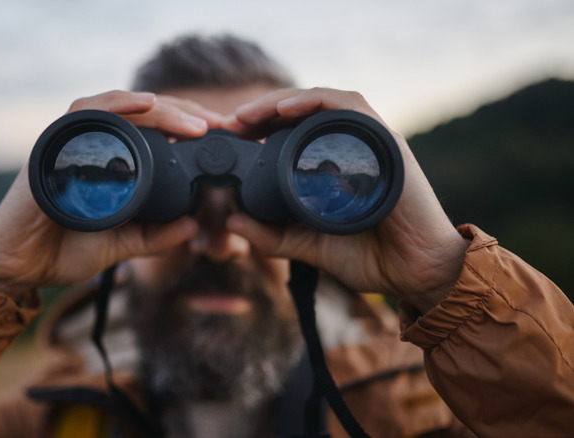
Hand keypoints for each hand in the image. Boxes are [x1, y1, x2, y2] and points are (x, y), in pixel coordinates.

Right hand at [0, 91, 221, 300]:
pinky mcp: (54, 147)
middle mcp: (92, 145)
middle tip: (219, 124)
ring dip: (160, 108)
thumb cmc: (63, 249)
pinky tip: (145, 104)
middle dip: (185, 114)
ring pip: (120, 107)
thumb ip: (153, 237)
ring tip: (194, 123)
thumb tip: (192, 226)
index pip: (153, 130)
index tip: (221, 136)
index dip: (188, 128)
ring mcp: (72, 143)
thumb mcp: (120, 245)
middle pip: (143, 113)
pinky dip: (116, 104)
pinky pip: (85, 113)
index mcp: (111, 162)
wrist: (18, 266)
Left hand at [224, 88, 469, 313]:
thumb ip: (272, 236)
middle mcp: (352, 147)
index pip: (293, 130)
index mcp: (334, 165)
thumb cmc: (370, 258)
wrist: (416, 274)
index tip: (229, 136)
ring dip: (281, 101)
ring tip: (248, 114)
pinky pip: (349, 107)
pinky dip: (316, 102)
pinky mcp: (385, 143)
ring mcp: (369, 142)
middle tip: (229, 123)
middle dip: (261, 111)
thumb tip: (231, 222)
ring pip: (322, 101)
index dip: (259, 127)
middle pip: (303, 111)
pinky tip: (285, 110)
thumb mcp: (307, 247)